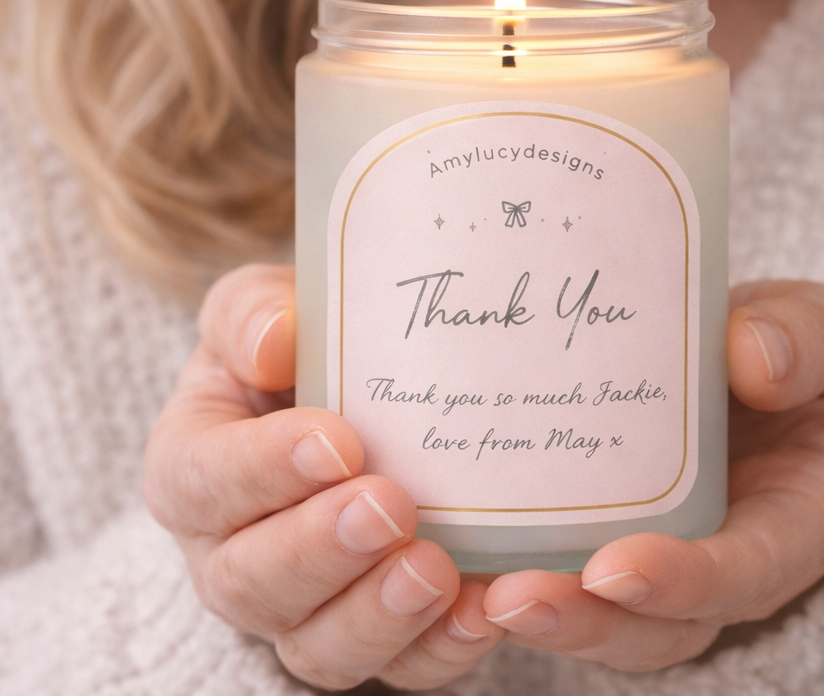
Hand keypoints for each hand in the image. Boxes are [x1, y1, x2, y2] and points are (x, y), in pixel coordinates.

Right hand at [143, 264, 502, 690]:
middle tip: (388, 507)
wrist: (353, 392)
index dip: (262, 469)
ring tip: (433, 571)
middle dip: (321, 550)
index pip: (201, 481)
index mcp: (194, 466)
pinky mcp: (370, 632)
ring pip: (318, 645)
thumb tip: (273, 340)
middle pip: (252, 582)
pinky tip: (483, 607)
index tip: (336, 442)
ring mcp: (301, 606)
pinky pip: (398, 667)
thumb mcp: (264, 311)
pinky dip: (442, 646)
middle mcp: (232, 553)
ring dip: (377, 616)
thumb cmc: (297, 350)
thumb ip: (253, 314)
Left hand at [481, 280, 823, 670]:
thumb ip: (807, 340)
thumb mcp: (823, 331)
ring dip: (542, 613)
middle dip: (589, 621)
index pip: (750, 570)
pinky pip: (565, 569)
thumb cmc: (798, 352)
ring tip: (471, 593)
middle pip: (661, 623)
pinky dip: (512, 571)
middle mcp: (727, 558)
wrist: (754, 362)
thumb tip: (754, 357)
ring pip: (605, 616)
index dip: (687, 583)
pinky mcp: (608, 531)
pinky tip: (451, 547)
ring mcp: (665, 553)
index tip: (617, 570)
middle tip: (514, 599)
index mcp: (796, 518)